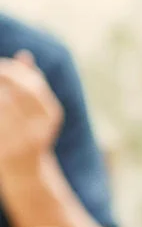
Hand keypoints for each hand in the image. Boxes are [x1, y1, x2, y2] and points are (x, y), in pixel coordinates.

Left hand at [0, 51, 61, 168]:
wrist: (27, 171)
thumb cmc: (28, 132)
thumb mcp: (36, 109)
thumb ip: (32, 82)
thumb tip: (24, 55)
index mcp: (51, 114)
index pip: (32, 84)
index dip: (12, 70)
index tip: (0, 65)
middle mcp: (42, 127)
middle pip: (17, 92)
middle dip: (1, 78)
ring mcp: (24, 141)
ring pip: (3, 105)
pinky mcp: (8, 151)